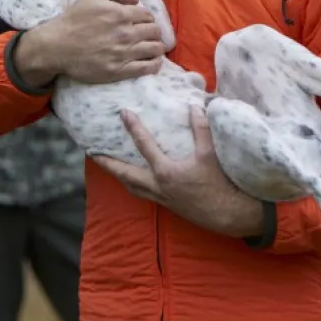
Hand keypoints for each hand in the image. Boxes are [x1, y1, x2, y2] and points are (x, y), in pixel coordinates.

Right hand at [12, 0, 165, 87]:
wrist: (57, 46)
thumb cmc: (73, 19)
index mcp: (121, 14)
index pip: (148, 15)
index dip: (147, 18)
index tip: (143, 23)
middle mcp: (126, 33)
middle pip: (154, 32)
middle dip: (154, 32)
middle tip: (149, 35)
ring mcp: (124, 53)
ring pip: (155, 49)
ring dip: (157, 47)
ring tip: (154, 48)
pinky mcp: (120, 70)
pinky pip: (147, 68)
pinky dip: (155, 64)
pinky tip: (154, 62)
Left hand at [95, 106, 265, 237]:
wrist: (227, 214)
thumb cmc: (218, 184)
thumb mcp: (209, 154)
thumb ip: (201, 129)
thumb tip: (195, 106)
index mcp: (165, 172)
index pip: (144, 145)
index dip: (133, 127)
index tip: (123, 114)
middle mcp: (157, 186)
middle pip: (125, 174)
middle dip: (108, 164)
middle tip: (93, 154)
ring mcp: (161, 197)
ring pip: (132, 187)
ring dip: (119, 176)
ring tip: (110, 167)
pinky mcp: (168, 205)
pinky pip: (143, 194)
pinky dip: (134, 185)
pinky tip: (136, 181)